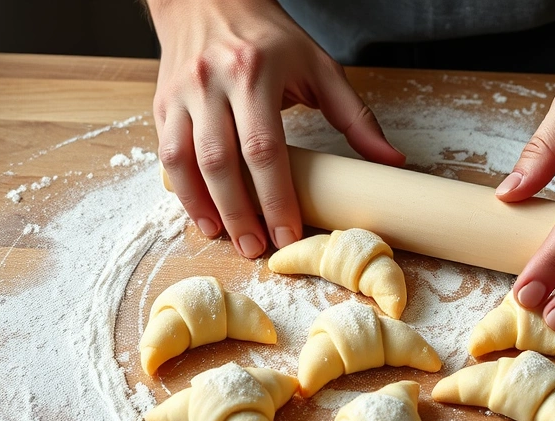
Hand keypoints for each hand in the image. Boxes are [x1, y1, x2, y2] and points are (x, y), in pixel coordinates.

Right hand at [148, 0, 404, 256]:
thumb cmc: (269, 38)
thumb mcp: (319, 66)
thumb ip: (355, 116)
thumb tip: (392, 162)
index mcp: (255, 73)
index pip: (265, 148)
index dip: (276, 198)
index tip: (288, 235)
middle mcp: (212, 82)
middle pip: (221, 162)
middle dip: (240, 213)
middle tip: (256, 249)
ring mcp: (181, 93)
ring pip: (185, 162)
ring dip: (205, 208)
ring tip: (227, 238)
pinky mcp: (162, 104)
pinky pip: (166, 155)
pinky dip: (183, 192)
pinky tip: (203, 216)